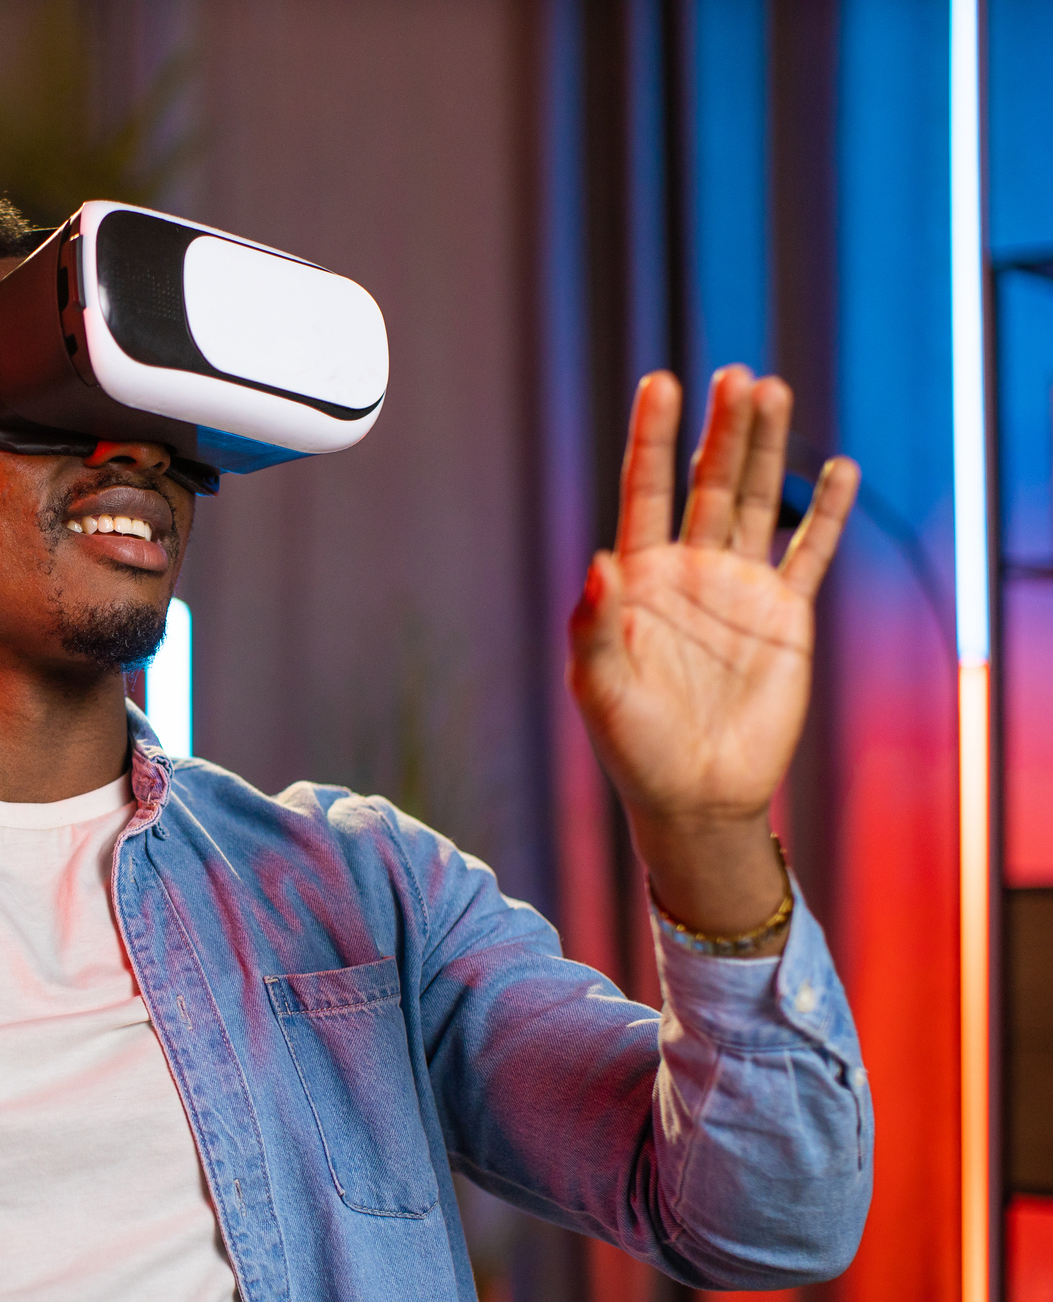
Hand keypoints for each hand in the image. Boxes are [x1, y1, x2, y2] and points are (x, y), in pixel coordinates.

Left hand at [568, 366, 857, 935]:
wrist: (692, 794)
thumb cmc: (631, 743)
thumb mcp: (599, 685)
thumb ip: (594, 624)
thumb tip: (597, 563)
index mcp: (637, 577)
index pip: (644, 490)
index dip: (651, 438)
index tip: (660, 382)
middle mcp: (689, 570)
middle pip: (707, 482)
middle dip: (720, 429)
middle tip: (734, 374)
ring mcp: (738, 589)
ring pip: (756, 502)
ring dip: (766, 449)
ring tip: (773, 391)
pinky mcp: (784, 616)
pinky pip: (806, 554)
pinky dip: (823, 514)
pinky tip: (838, 470)